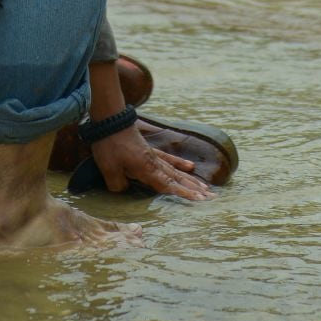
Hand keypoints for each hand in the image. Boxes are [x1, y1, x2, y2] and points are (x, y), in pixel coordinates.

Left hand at [89, 122, 213, 200]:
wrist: (110, 119)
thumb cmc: (109, 145)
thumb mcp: (109, 170)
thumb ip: (119, 185)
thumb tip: (125, 189)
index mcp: (147, 170)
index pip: (168, 186)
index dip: (184, 194)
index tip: (200, 200)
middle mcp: (154, 163)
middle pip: (178, 179)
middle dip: (194, 189)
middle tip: (211, 197)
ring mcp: (153, 155)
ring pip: (176, 170)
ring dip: (191, 179)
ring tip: (206, 187)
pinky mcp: (149, 149)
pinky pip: (168, 158)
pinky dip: (179, 163)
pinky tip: (190, 166)